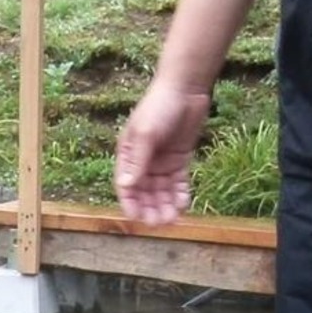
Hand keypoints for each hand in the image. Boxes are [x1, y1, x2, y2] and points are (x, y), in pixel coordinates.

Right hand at [114, 85, 210, 225]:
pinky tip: (183, 205)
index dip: (130, 202)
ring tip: (172, 219)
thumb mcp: (146, 134)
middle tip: (159, 223)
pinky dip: (180, 194)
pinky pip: (178, 183)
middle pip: (144, 192)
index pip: (126, 184)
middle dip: (150, 208)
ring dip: (165, 205)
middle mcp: (143, 161)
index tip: (137, 218)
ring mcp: (161, 162)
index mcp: (128, 154)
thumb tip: (125, 185)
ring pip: (162, 191)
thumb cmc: (159, 107)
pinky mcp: (179, 160)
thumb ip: (137, 161)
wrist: (186, 89)